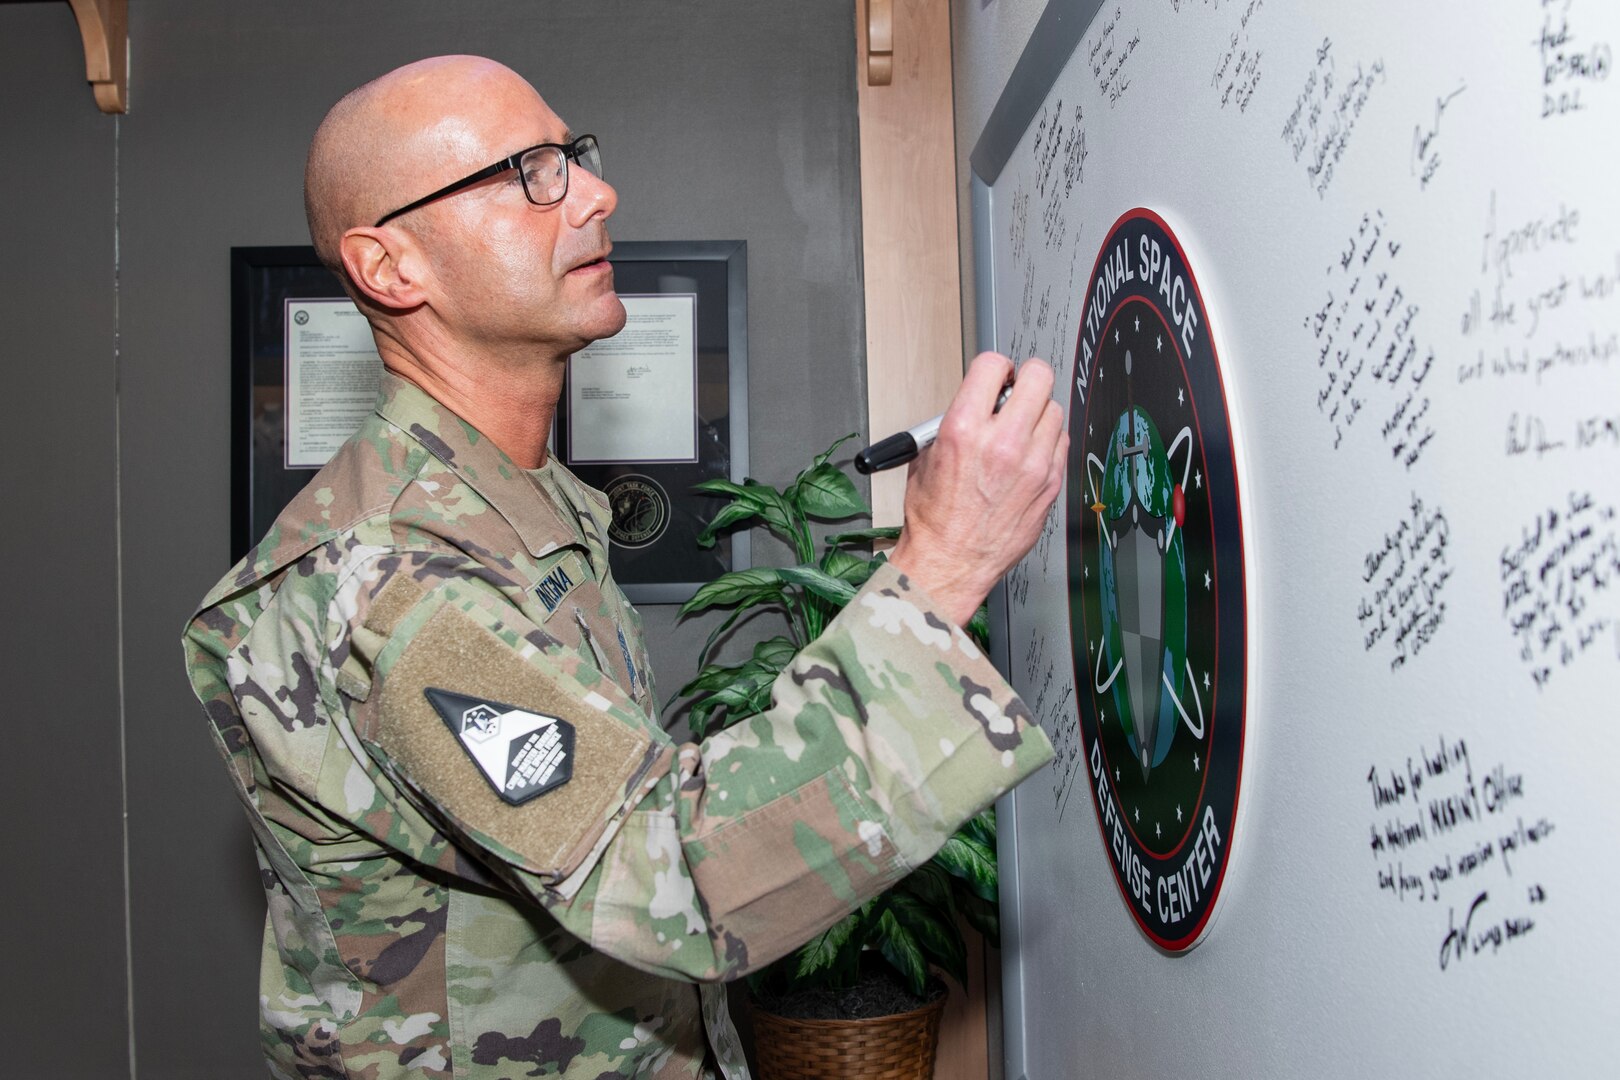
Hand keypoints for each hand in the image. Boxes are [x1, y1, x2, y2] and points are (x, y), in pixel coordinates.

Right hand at [888, 352, 1067, 625]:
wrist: (950, 562)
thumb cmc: (934, 518)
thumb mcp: (926, 456)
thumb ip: (956, 420)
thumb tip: (980, 401)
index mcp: (964, 429)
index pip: (994, 364)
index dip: (995, 367)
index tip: (996, 377)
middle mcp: (1002, 442)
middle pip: (1038, 377)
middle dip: (1027, 379)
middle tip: (1018, 391)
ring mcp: (1033, 464)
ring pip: (1054, 409)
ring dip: (1038, 413)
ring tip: (1021, 430)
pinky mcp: (1050, 484)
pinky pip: (1061, 443)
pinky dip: (1047, 442)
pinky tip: (1029, 454)